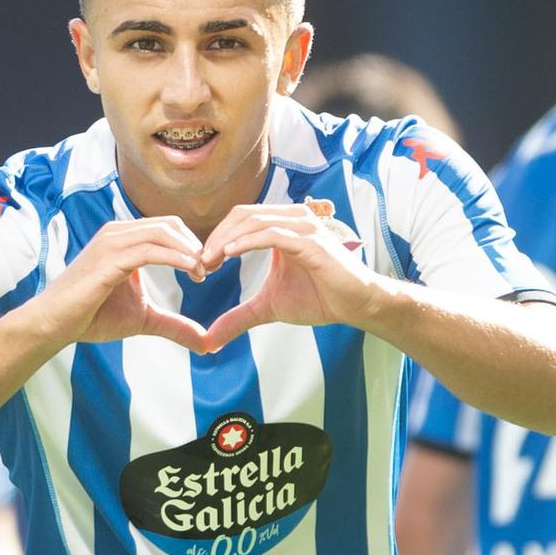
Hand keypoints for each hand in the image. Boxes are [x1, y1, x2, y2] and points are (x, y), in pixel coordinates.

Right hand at [29, 217, 208, 350]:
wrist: (55, 324)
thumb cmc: (92, 316)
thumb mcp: (143, 320)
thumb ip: (174, 325)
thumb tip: (206, 343)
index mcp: (126, 240)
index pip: (168, 227)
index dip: (193, 245)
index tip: (208, 270)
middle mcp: (118, 233)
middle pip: (169, 224)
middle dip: (195, 244)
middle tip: (210, 269)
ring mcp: (111, 243)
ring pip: (161, 232)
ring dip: (189, 250)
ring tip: (203, 271)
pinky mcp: (108, 259)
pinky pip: (149, 250)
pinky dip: (175, 258)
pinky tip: (192, 271)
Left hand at [197, 200, 388, 351]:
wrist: (356, 305)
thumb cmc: (320, 299)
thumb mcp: (269, 308)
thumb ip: (239, 317)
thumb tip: (210, 339)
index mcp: (282, 226)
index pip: (240, 220)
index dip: (217, 238)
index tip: (201, 264)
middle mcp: (292, 219)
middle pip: (242, 215)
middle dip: (216, 237)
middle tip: (199, 263)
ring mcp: (302, 227)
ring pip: (254, 221)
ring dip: (226, 239)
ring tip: (208, 261)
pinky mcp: (310, 241)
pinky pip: (272, 233)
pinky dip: (247, 242)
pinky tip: (228, 255)